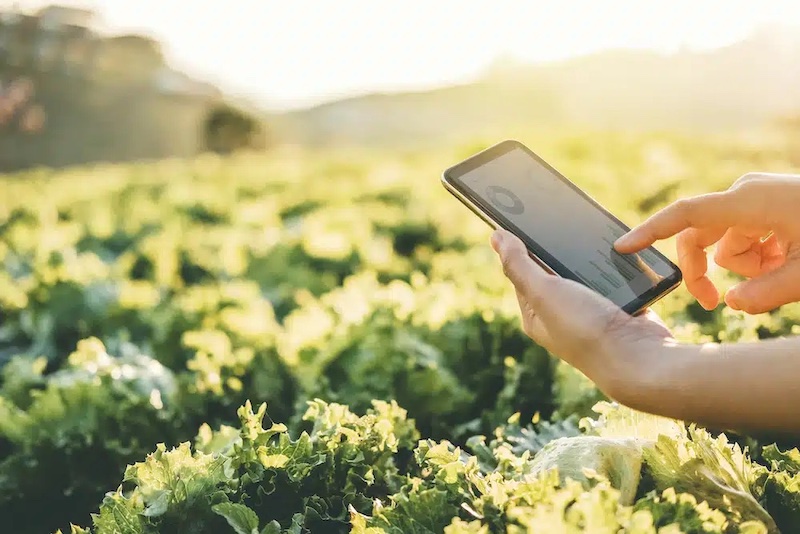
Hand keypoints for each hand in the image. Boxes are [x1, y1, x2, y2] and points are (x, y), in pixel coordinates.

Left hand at [490, 228, 672, 396]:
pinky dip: (613, 265)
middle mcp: (560, 316)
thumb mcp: (543, 291)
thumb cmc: (586, 329)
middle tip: (559, 217)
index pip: (522, 273)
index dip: (522, 246)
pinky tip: (616, 248)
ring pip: (585, 272)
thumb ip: (519, 264)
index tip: (525, 216)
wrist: (640, 358)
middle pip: (554, 270)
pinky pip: (612, 278)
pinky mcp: (618, 308)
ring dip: (588, 256)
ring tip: (587, 230)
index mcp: (536, 315)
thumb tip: (495, 237)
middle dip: (558, 247)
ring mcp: (591, 312)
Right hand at [614, 172, 799, 313]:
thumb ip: (763, 296)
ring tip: (787, 272)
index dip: (650, 233)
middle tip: (716, 305)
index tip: (622, 248)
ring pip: (727, 244)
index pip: (686, 216)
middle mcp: (746, 194)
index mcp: (749, 202)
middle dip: (707, 272)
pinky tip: (790, 260)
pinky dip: (762, 258)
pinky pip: (747, 238)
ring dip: (748, 267)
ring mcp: (757, 198)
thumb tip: (731, 303)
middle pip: (701, 238)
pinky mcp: (768, 205)